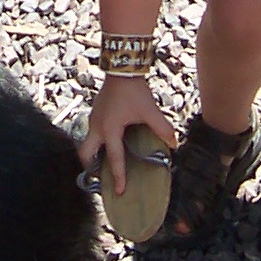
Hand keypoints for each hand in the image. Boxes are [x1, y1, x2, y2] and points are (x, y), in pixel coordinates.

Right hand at [78, 76, 177, 194]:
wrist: (121, 69)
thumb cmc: (133, 90)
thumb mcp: (149, 111)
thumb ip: (162, 128)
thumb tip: (174, 143)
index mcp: (110, 130)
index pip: (114, 159)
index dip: (118, 176)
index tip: (120, 192)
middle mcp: (97, 127)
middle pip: (86, 154)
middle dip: (90, 167)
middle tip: (100, 177)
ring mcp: (93, 119)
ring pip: (88, 143)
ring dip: (93, 154)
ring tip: (104, 163)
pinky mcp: (95, 112)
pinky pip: (92, 132)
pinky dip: (97, 141)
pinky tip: (109, 141)